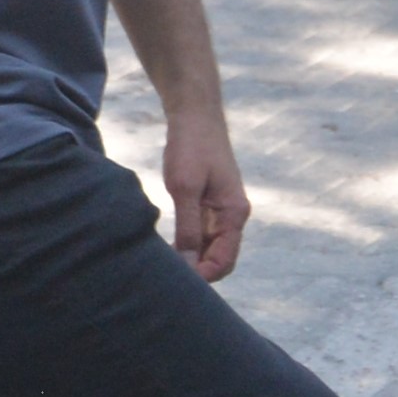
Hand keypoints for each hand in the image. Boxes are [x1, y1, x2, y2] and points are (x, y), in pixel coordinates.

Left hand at [161, 110, 250, 283]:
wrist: (195, 114)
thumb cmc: (191, 146)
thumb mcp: (185, 189)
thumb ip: (189, 228)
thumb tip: (188, 265)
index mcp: (234, 214)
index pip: (224, 263)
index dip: (201, 277)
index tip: (174, 282)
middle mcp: (233, 216)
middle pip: (218, 260)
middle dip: (196, 272)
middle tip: (164, 278)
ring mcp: (222, 210)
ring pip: (209, 249)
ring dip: (190, 259)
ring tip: (163, 265)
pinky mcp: (210, 203)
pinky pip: (202, 234)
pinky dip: (187, 244)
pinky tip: (166, 246)